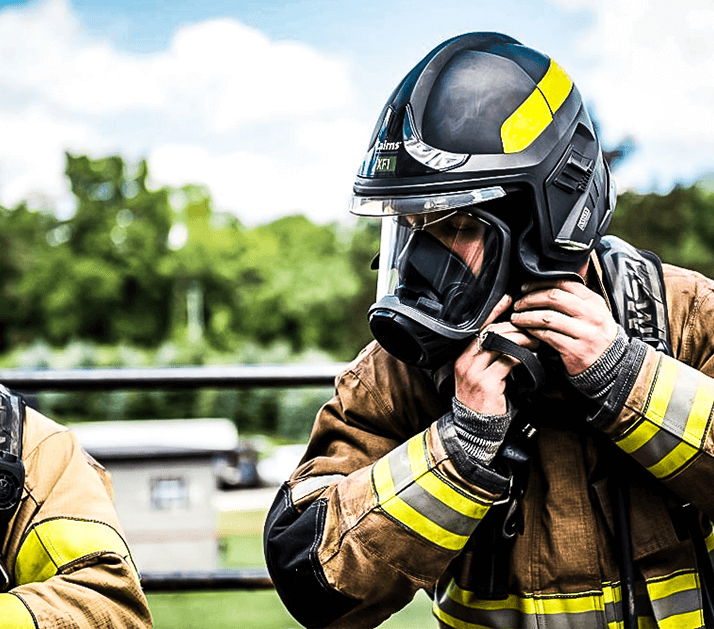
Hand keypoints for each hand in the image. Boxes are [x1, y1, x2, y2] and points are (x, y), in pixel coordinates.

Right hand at [454, 294, 538, 414]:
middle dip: (514, 326)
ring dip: (522, 340)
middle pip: (492, 332)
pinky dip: (522, 357)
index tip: (508, 300)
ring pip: (501, 345)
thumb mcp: (480, 375)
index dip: (494, 312)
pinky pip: (507, 362)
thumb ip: (490, 357)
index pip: (479, 327)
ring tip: (535, 342)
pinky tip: (531, 358)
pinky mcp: (487, 383)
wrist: (474, 428)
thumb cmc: (482, 400)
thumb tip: (509, 336)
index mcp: (463, 356)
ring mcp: (474, 372)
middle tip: (531, 326)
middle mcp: (466, 361)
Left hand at [510, 280, 617, 375]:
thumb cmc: (596, 336)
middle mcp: (591, 315)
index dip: (540, 283)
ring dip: (527, 316)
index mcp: (594, 301)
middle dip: (530, 299)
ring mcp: (584, 333)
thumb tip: (546, 286)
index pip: (564, 283)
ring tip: (517, 318)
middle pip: (553, 297)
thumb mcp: (593, 312)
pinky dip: (533, 332)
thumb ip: (575, 299)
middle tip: (518, 304)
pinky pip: (548, 336)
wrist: (612, 364)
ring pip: (547, 317)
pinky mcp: (575, 350)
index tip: (525, 288)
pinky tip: (527, 330)